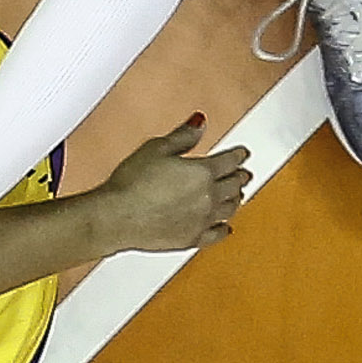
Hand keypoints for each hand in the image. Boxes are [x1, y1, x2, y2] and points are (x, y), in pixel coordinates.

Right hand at [94, 115, 250, 253]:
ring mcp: (203, 220)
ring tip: (237, 195)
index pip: (231, 160)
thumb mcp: (157, 148)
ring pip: (230, 208)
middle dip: (240, 176)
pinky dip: (225, 228)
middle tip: (243, 173)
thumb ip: (183, 136)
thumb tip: (200, 123)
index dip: (239, 155)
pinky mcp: (193, 238)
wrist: (118, 216)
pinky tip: (226, 227)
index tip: (242, 153)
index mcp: (203, 172)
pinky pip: (217, 234)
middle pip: (234, 184)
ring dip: (235, 199)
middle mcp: (209, 197)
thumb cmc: (132, 183)